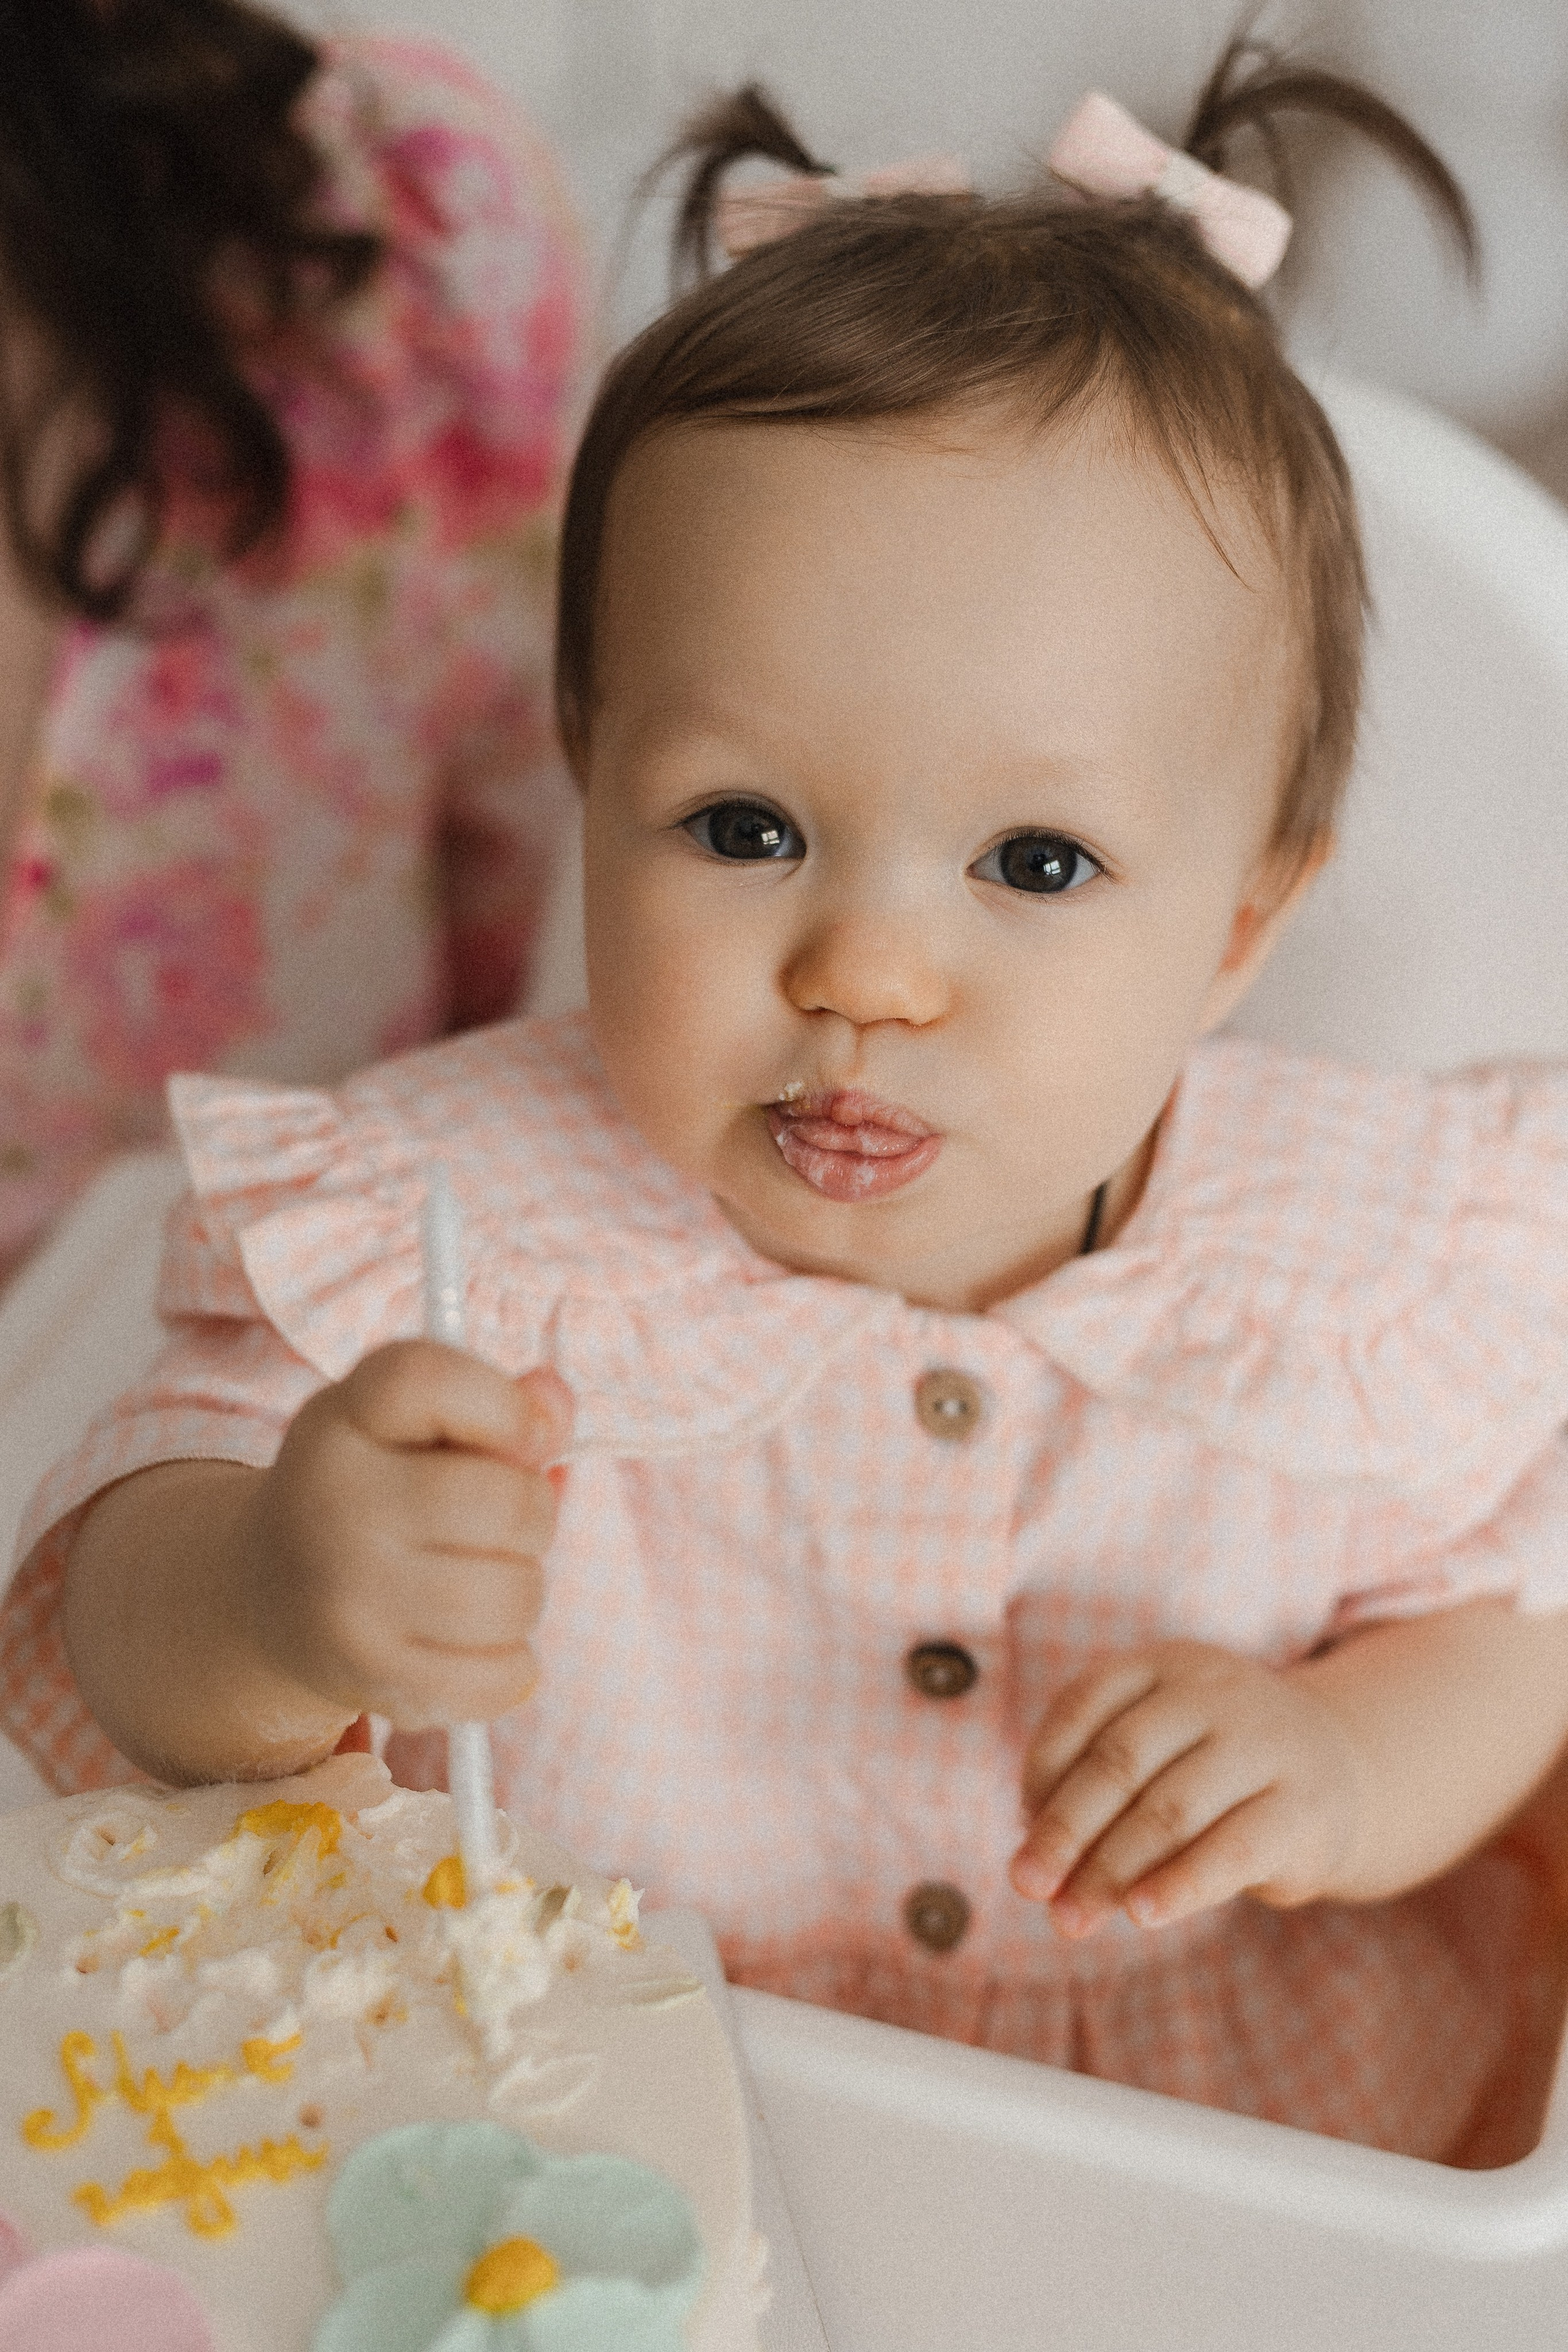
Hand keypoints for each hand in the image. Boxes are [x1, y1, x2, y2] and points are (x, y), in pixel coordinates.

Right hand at [240, 1341, 571, 1729]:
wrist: (266, 1597)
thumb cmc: (371, 1492)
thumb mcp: (410, 1423)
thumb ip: (495, 1402)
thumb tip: (554, 1405)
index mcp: (341, 1422)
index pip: (428, 1381)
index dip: (503, 1404)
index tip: (522, 1434)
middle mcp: (333, 1507)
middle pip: (509, 1503)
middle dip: (530, 1512)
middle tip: (497, 1520)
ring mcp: (349, 1600)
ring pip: (516, 1595)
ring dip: (521, 1588)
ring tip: (477, 1577)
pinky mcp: (372, 1678)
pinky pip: (502, 1677)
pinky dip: (509, 1663)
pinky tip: (472, 1641)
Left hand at [1009, 1640, 1361, 1935]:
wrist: (1346, 1772)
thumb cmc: (1217, 1769)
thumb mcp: (1160, 1752)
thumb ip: (1099, 1791)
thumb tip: (1036, 1865)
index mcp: (1165, 1665)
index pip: (1082, 1706)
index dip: (1041, 1771)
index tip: (1022, 1831)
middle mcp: (1215, 1692)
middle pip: (1119, 1760)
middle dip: (1064, 1830)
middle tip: (1026, 1886)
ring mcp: (1265, 1745)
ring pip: (1170, 1809)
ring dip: (1111, 1869)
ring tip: (1072, 1917)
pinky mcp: (1305, 1808)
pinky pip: (1232, 1849)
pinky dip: (1181, 1885)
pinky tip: (1142, 1915)